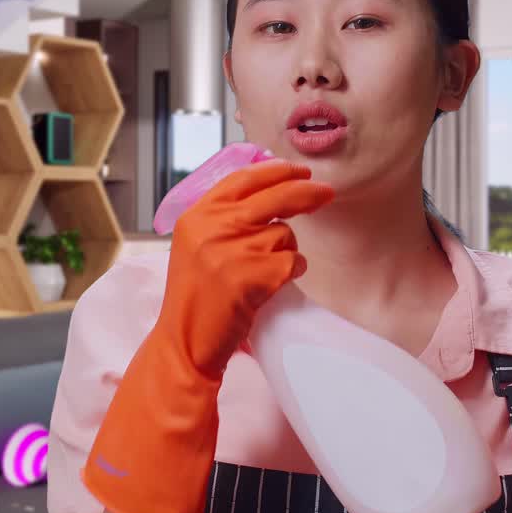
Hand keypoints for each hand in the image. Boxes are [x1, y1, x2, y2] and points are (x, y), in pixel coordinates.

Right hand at [83, 158, 331, 512]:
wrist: (184, 342)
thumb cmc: (196, 297)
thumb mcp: (196, 245)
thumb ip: (224, 217)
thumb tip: (270, 188)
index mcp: (197, 215)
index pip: (243, 179)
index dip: (275, 171)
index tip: (299, 170)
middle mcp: (211, 227)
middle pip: (274, 196)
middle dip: (307, 192)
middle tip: (327, 193)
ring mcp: (231, 251)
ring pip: (285, 234)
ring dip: (287, 251)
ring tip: (266, 273)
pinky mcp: (251, 277)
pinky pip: (292, 262)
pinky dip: (291, 271)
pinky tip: (273, 285)